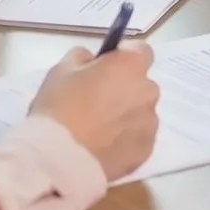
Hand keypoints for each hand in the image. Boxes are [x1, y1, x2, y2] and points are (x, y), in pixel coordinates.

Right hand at [28, 42, 159, 180]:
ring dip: (126, 115)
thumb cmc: (60, 107)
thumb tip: (93, 62)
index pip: (140, 51)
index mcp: (129, 67)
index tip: (106, 67)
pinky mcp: (146, 151)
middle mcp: (147, 92)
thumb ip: (83, 57)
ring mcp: (150, 124)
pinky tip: (103, 147)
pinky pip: (138, 137)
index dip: (123, 56)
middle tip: (97, 101)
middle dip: (124, 88)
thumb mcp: (61, 70)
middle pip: (141, 84)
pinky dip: (126, 139)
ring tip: (99, 129)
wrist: (60, 159)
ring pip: (141, 112)